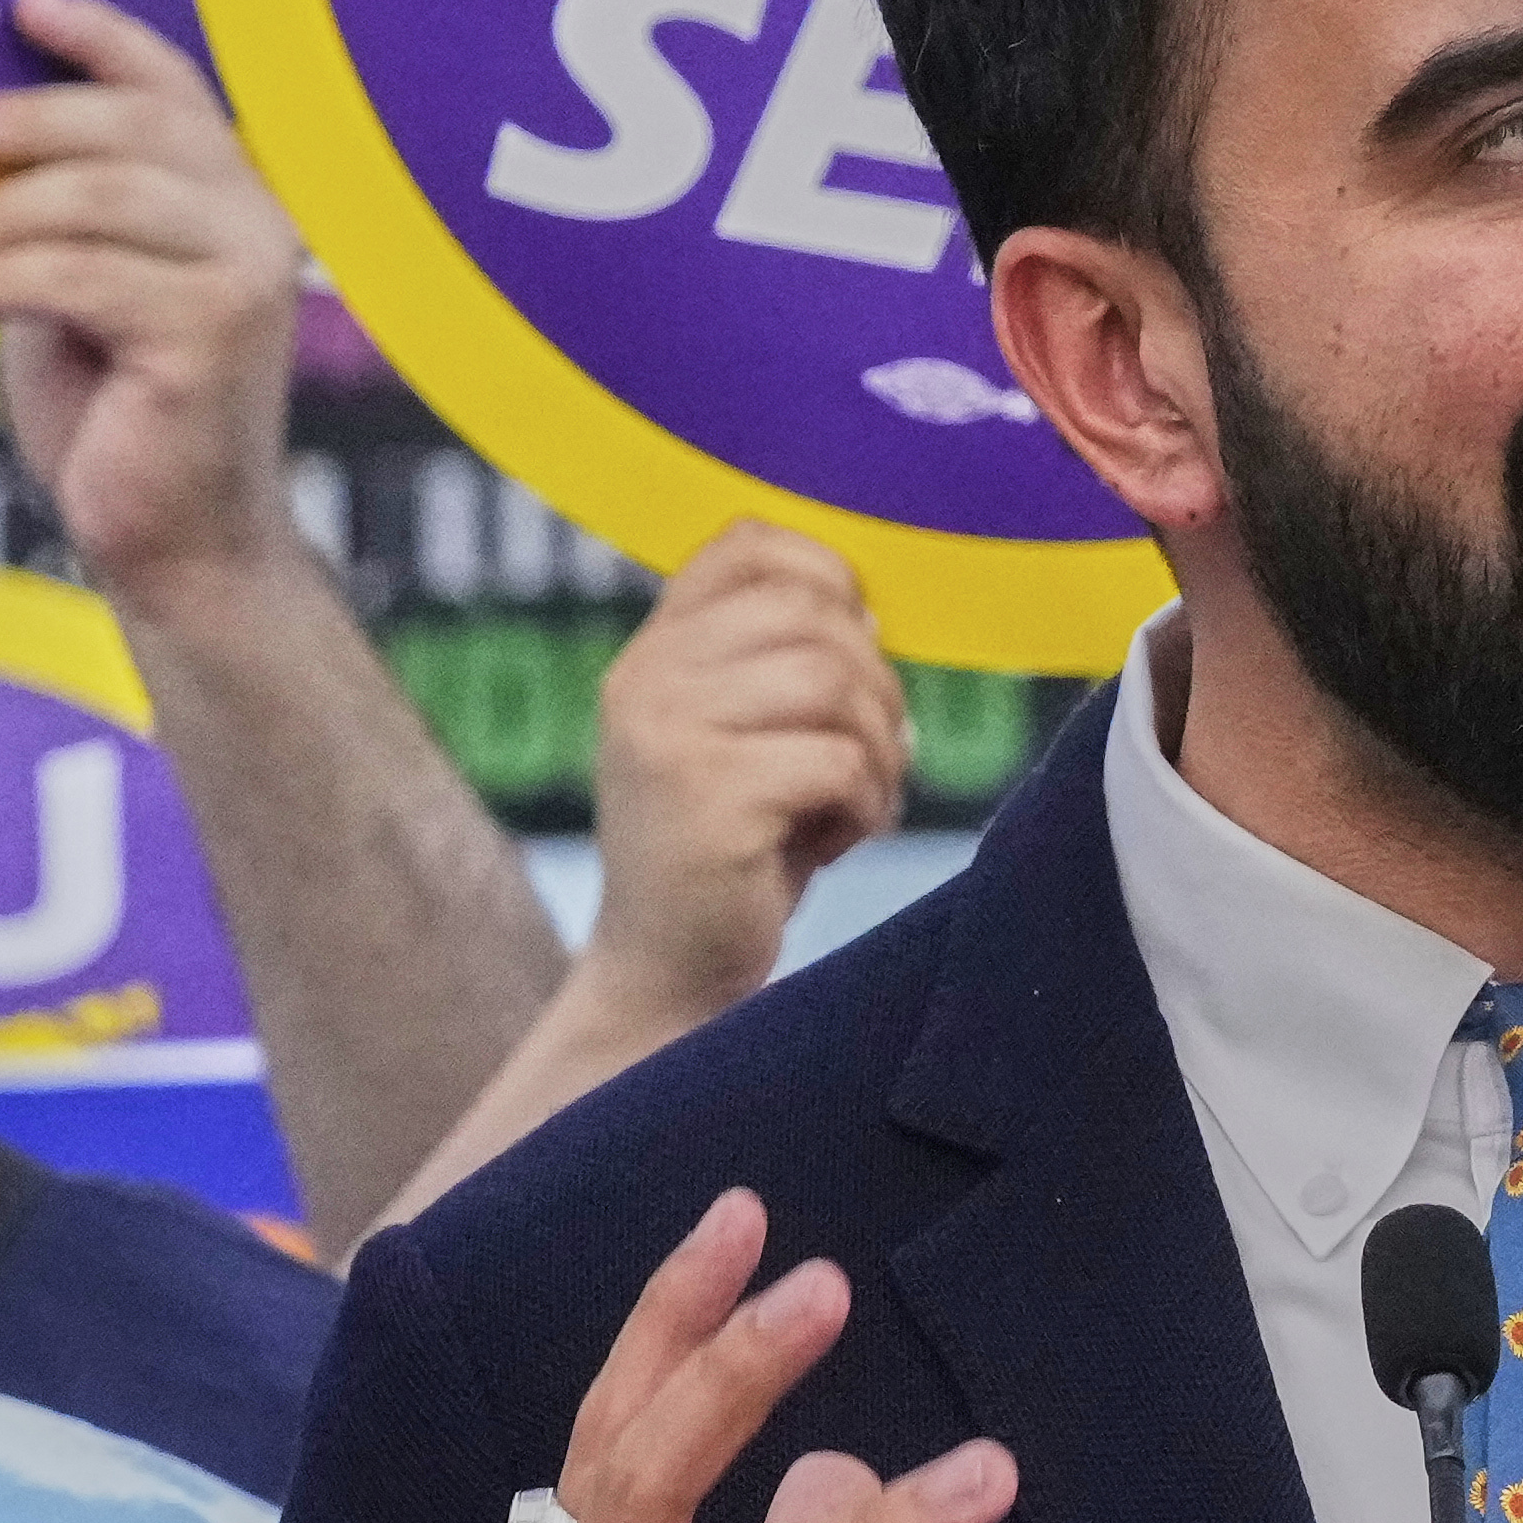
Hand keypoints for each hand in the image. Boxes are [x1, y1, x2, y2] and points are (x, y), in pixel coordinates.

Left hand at [0, 0, 308, 609]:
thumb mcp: (79, 286)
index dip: (100, 34)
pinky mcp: (213, 332)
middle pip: (130, 124)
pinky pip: (79, 273)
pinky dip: (5, 282)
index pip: (174, 85)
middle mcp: (257, 222)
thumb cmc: (120, 419)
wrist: (179, 544)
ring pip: (95, 197)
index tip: (22, 5)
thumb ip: (56, 211)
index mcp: (232, 200)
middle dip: (22, 117)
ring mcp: (245, 275)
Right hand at [584, 526, 910, 1031]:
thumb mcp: (745, 737)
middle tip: (866, 758)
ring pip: (833, 680)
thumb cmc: (735, 854)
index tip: (852, 656)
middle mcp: (647, 679)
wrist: (669, 979)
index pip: (750, 544)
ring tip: (852, 802)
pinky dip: (864, 803)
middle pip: (815, 614)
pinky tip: (834, 841)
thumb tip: (876, 612)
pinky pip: (837, 760)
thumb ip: (783, 662)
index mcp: (654, 651)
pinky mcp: (707, 798)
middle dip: (876, 687)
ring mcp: (668, 735)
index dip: (832, 583)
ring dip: (876, 749)